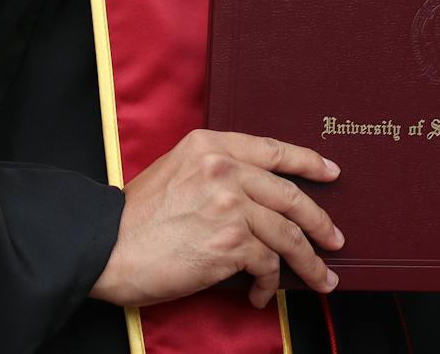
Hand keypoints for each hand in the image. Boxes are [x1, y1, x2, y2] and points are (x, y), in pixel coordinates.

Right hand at [90, 129, 343, 310]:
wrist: (104, 246)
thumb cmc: (136, 217)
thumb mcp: (176, 172)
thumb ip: (216, 173)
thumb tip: (260, 200)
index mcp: (211, 146)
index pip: (272, 150)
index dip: (308, 162)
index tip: (332, 172)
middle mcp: (224, 169)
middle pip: (290, 196)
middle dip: (321, 222)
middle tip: (335, 240)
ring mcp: (230, 205)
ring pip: (287, 234)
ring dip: (309, 262)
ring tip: (321, 278)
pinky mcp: (229, 243)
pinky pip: (266, 264)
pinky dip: (268, 283)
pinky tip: (261, 294)